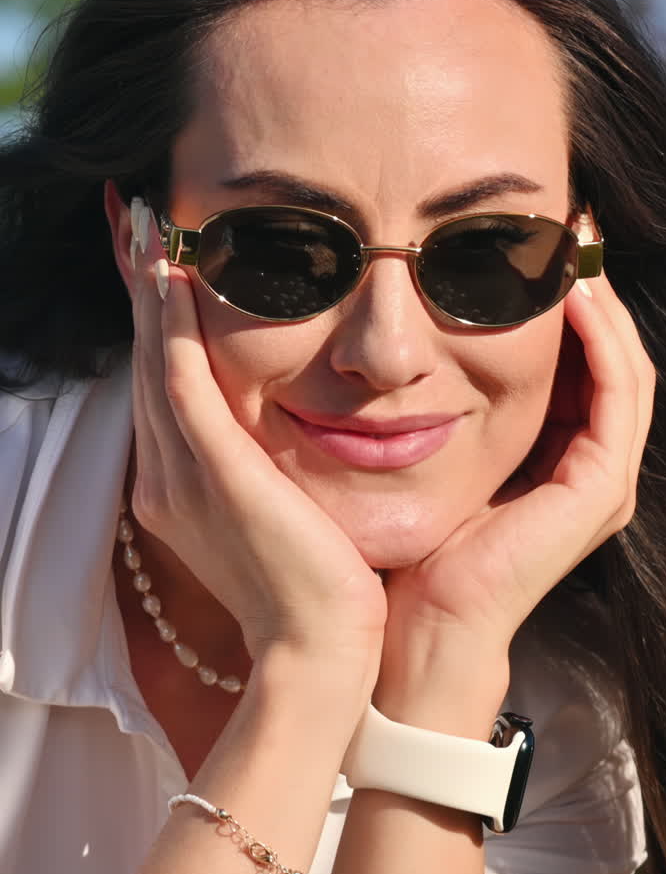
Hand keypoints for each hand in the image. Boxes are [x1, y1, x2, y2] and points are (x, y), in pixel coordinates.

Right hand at [129, 223, 385, 679]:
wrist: (319, 652)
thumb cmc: (318, 594)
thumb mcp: (284, 523)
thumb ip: (270, 477)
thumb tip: (288, 445)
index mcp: (182, 492)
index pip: (166, 391)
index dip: (157, 328)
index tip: (160, 270)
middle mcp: (168, 479)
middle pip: (147, 366)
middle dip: (142, 292)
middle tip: (137, 222)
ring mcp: (184, 476)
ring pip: (155, 363)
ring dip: (149, 292)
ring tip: (148, 227)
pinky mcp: (215, 473)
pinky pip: (180, 381)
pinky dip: (170, 327)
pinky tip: (172, 274)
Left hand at [377, 273, 654, 723]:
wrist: (421, 622)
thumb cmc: (416, 546)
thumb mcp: (434, 455)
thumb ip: (442, 405)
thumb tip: (406, 340)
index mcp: (559, 463)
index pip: (581, 366)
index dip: (568, 305)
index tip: (537, 246)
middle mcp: (591, 470)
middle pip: (611, 360)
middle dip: (593, 291)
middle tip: (568, 229)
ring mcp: (604, 483)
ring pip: (626, 369)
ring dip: (605, 305)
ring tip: (575, 247)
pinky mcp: (600, 491)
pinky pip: (618, 395)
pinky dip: (602, 341)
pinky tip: (573, 294)